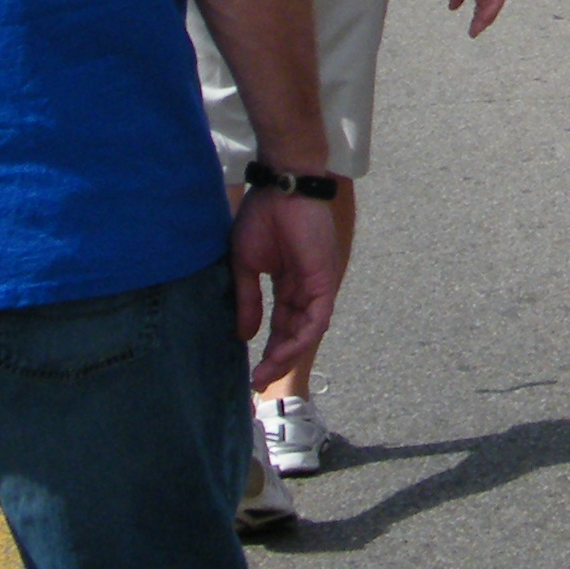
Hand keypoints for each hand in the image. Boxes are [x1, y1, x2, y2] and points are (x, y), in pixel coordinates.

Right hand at [232, 183, 345, 389]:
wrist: (281, 186)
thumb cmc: (262, 216)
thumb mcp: (245, 265)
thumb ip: (247, 300)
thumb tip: (244, 335)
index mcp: (287, 282)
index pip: (280, 324)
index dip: (267, 347)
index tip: (251, 371)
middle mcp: (304, 288)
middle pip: (293, 333)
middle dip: (277, 359)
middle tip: (258, 382)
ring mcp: (317, 284)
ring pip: (306, 331)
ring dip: (287, 355)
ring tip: (266, 373)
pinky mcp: (325, 280)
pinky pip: (317, 318)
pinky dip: (301, 338)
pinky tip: (282, 353)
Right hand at [448, 0, 510, 34]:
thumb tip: (453, 8)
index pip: (481, 5)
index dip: (476, 17)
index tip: (471, 31)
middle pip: (488, 7)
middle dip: (481, 21)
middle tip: (474, 33)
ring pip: (494, 4)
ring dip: (487, 17)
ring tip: (477, 28)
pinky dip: (492, 7)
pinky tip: (484, 16)